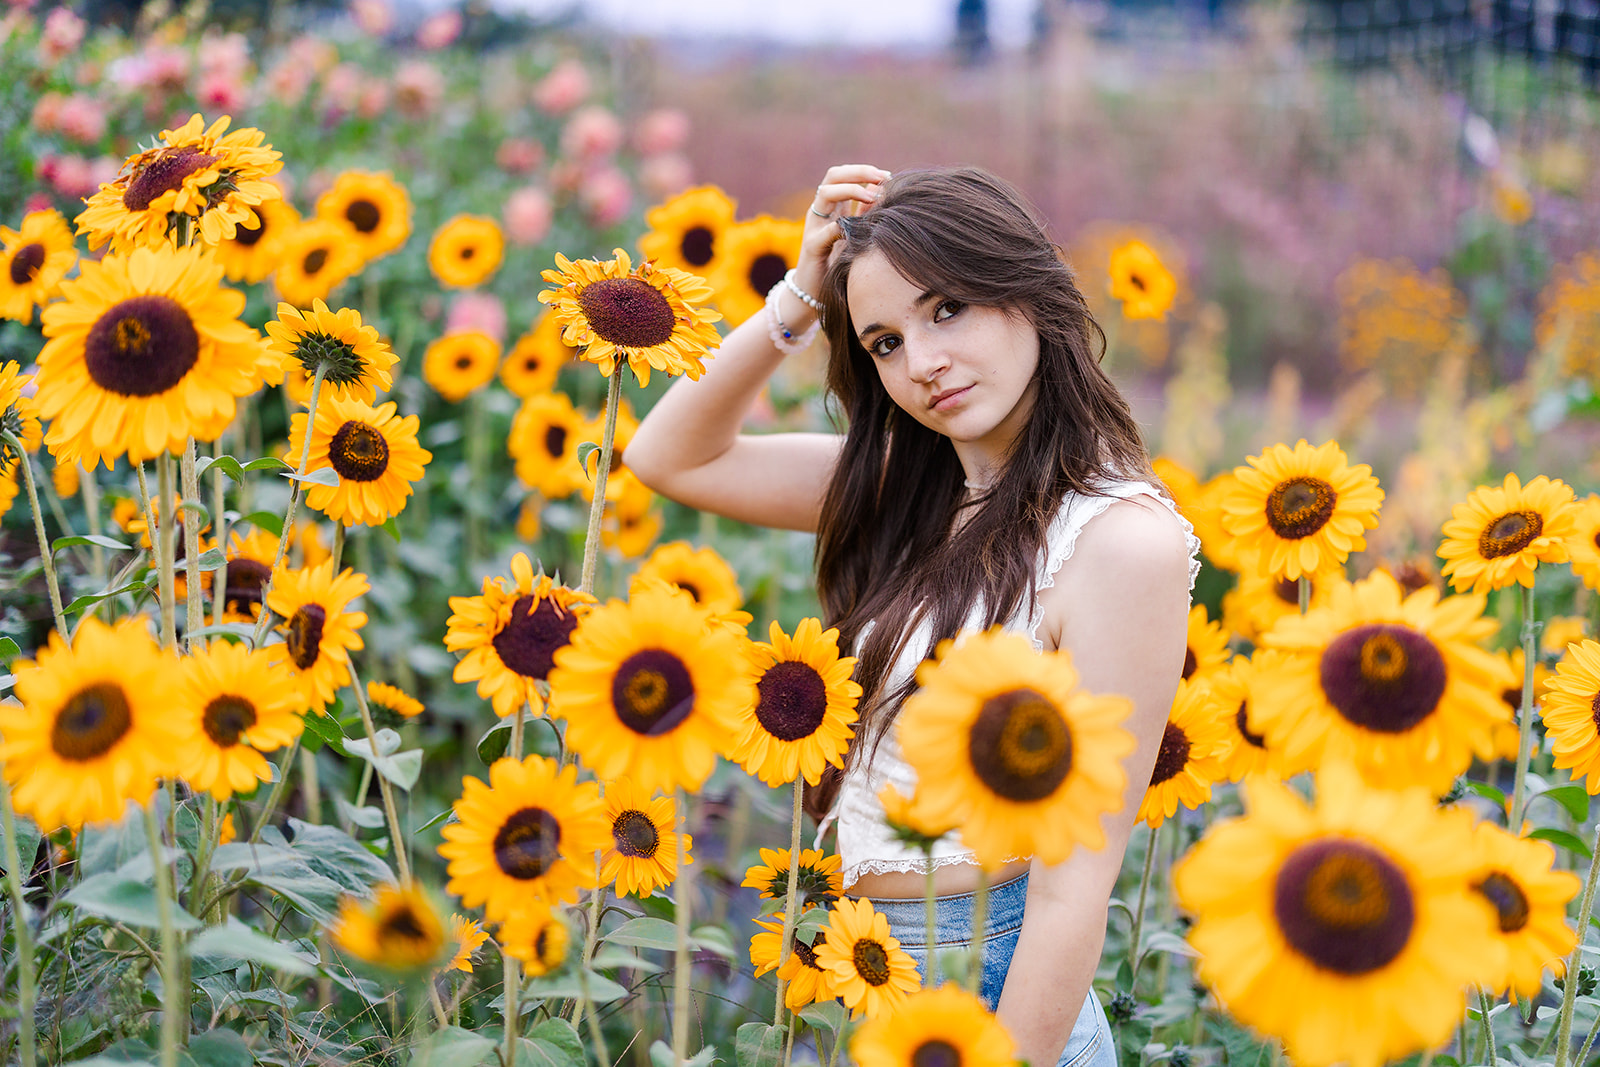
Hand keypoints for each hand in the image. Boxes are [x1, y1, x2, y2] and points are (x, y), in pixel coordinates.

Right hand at [792, 163, 890, 298]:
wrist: (813, 292)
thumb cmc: (837, 262)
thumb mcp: (855, 233)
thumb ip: (865, 212)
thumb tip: (881, 188)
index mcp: (831, 206)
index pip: (843, 174)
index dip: (864, 171)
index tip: (887, 176)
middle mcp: (820, 211)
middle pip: (833, 176)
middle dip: (859, 172)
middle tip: (882, 178)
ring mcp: (813, 226)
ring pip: (825, 194)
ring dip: (851, 190)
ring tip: (872, 198)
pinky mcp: (811, 247)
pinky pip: (823, 232)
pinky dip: (838, 226)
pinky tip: (855, 226)